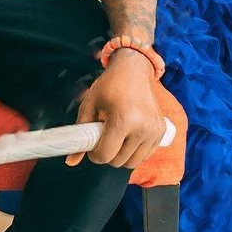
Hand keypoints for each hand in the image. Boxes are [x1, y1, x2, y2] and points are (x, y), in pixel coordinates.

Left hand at [70, 51, 166, 169]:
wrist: (134, 69)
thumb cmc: (109, 85)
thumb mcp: (89, 105)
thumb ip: (80, 133)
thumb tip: (70, 162)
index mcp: (123, 120)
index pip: (105, 155)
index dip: (94, 154)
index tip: (93, 144)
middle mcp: (142, 128)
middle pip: (119, 161)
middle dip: (108, 154)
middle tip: (104, 137)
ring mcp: (154, 131)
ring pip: (132, 162)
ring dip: (122, 155)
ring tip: (117, 136)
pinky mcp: (161, 131)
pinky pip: (145, 155)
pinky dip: (135, 152)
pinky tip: (129, 136)